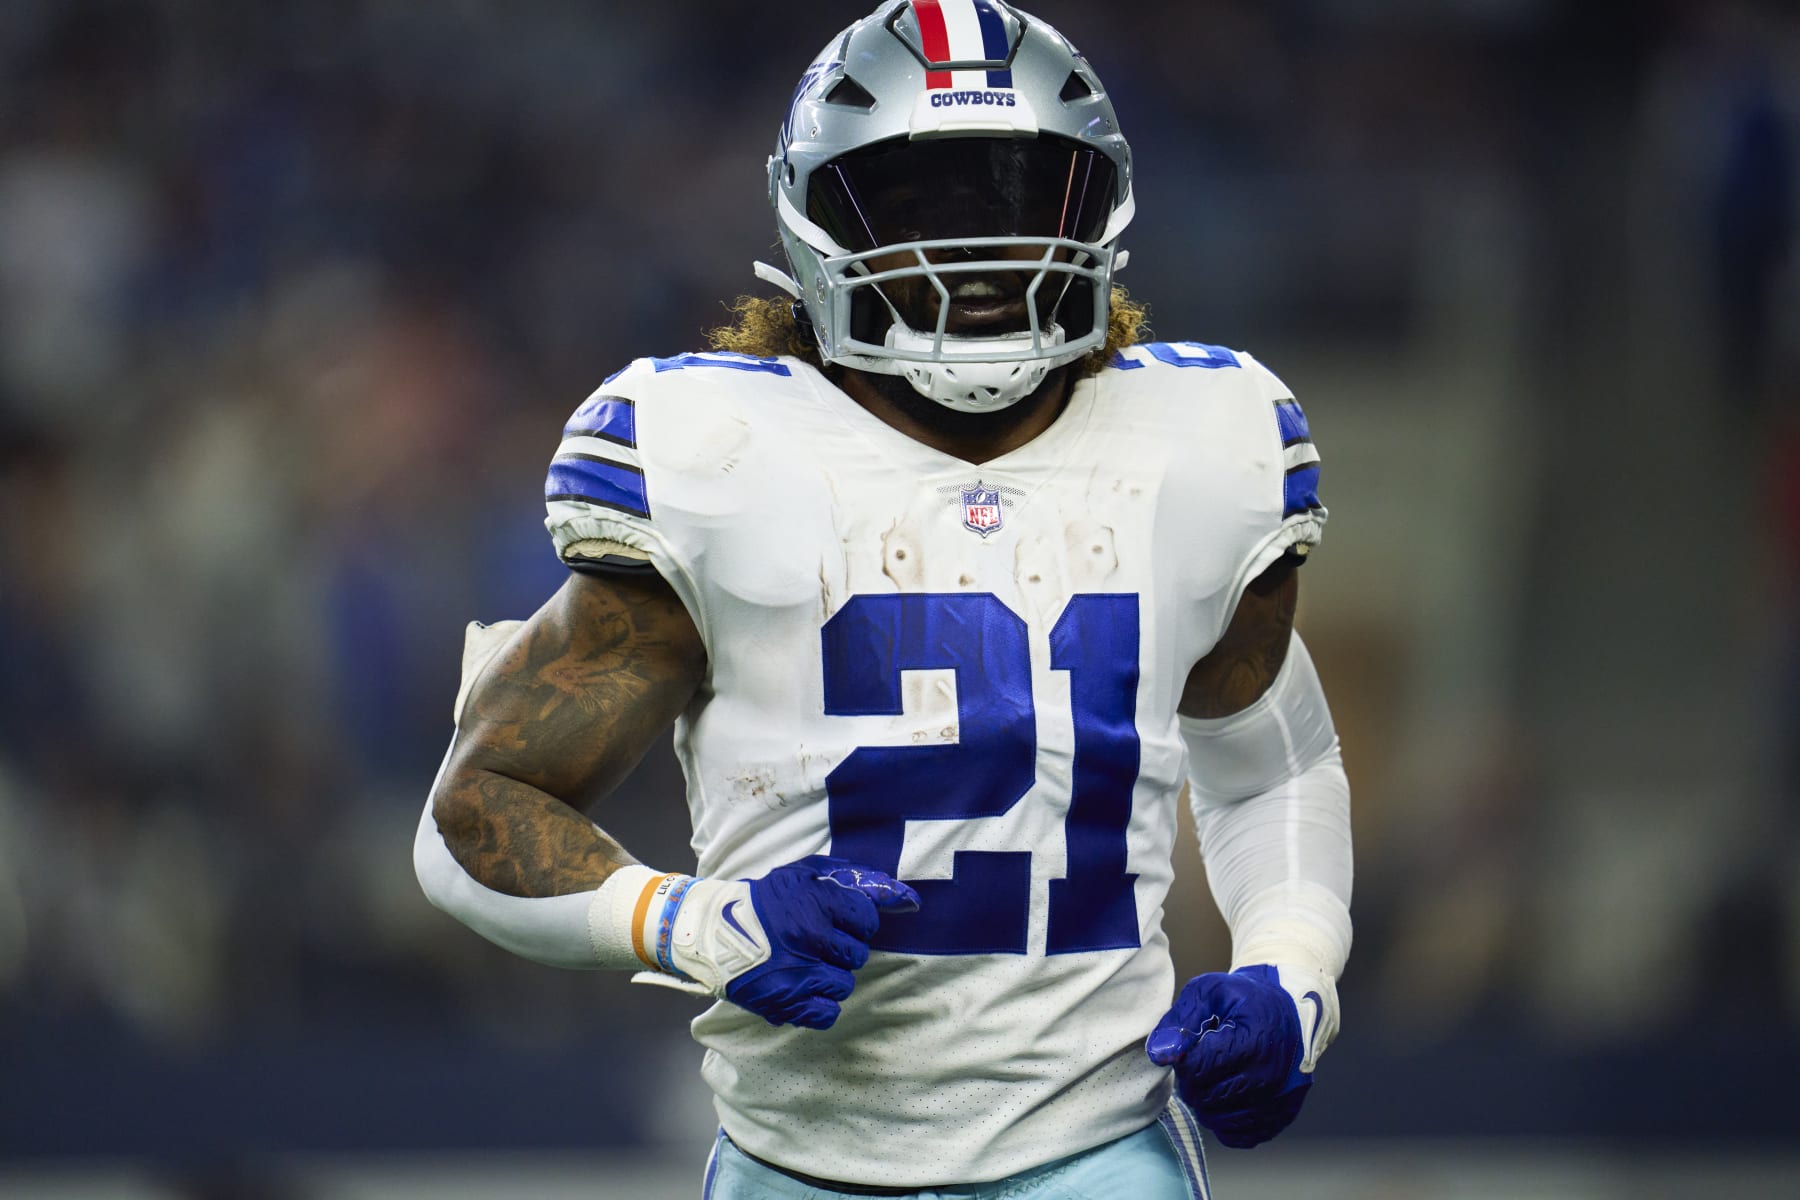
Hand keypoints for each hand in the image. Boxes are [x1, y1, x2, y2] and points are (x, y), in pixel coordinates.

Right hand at [669, 855, 919, 1029]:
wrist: (713, 932)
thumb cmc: (766, 900)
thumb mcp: (807, 874)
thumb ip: (855, 879)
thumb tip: (903, 895)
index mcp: (817, 903)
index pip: (867, 920)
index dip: (857, 921)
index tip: (839, 921)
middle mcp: (810, 939)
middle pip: (858, 955)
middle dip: (843, 949)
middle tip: (818, 943)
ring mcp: (799, 975)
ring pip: (845, 985)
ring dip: (831, 976)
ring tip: (807, 965)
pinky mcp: (786, 1003)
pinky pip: (828, 1013)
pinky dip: (820, 1004)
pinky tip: (804, 988)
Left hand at [1146, 964, 1333, 1147]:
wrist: (1292, 1012)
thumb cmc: (1247, 1000)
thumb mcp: (1210, 991)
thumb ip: (1180, 1019)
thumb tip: (1159, 1053)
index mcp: (1253, 1043)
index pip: (1195, 1069)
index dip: (1183, 1059)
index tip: (1190, 1047)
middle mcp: (1268, 1078)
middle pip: (1204, 1097)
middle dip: (1191, 1081)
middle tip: (1200, 1062)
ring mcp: (1277, 1102)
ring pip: (1217, 1120)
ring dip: (1205, 1101)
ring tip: (1213, 1077)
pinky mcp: (1281, 1117)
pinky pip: (1238, 1136)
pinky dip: (1224, 1121)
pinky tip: (1226, 1097)